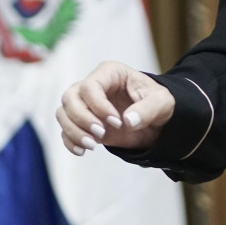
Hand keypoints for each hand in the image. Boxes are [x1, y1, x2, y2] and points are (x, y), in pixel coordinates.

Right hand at [56, 61, 173, 155]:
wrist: (157, 120)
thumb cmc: (158, 102)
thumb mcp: (161, 102)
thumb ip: (147, 110)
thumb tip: (128, 121)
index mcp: (109, 73)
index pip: (89, 86)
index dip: (98, 106)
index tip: (117, 122)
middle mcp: (93, 86)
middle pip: (70, 98)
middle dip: (82, 118)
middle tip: (102, 134)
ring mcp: (85, 104)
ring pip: (63, 113)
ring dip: (74, 131)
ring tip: (92, 145)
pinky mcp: (84, 122)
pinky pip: (66, 130)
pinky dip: (70, 141)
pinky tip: (82, 151)